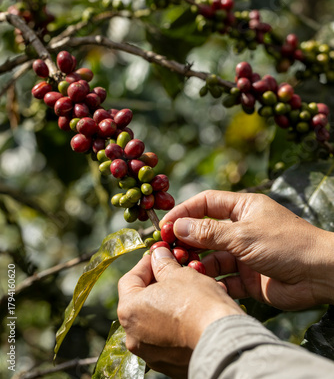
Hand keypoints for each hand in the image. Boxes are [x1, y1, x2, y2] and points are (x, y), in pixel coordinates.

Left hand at [118, 246, 242, 377]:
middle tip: (173, 273)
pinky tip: (193, 314)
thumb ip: (163, 264)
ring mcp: (149, 353)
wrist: (221, 339)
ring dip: (167, 304)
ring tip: (187, 292)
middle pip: (140, 302)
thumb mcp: (179, 274)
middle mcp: (133, 336)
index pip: (129, 280)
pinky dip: (176, 326)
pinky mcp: (168, 364)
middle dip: (157, 285)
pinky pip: (167, 339)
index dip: (145, 264)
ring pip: (154, 321)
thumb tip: (158, 255)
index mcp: (129, 310)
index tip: (158, 257)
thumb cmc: (198, 303)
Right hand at [161, 191, 333, 309]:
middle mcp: (241, 229)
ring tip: (184, 271)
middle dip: (186, 241)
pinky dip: (213, 283)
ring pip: (212, 257)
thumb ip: (209, 232)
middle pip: (205, 232)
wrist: (319, 274)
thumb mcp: (243, 234)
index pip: (206, 203)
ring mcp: (244, 254)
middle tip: (166, 251)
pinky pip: (224, 279)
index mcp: (243, 208)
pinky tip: (202, 286)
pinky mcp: (249, 278)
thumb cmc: (285, 244)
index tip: (164, 224)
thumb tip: (177, 226)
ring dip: (198, 264)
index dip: (184, 212)